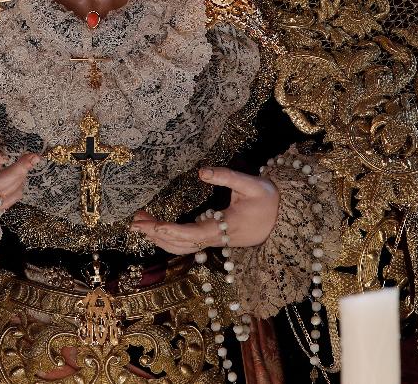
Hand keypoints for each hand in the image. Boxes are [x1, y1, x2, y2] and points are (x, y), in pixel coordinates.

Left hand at [129, 166, 279, 254]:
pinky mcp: (213, 238)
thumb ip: (227, 176)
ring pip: (182, 246)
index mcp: (225, 227)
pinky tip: (157, 227)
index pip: (193, 234)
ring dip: (159, 237)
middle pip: (181, 244)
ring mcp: (214, 241)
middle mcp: (216, 238)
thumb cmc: (269, 201)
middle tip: (134, 222)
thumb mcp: (253, 184)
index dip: (172, 231)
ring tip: (140, 222)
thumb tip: (202, 171)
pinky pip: (187, 243)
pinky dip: (169, 237)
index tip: (153, 226)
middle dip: (156, 235)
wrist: (283, 220)